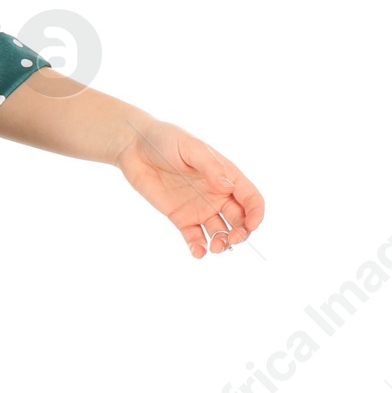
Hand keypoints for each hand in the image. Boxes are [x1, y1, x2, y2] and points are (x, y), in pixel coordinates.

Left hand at [117, 121, 263, 258]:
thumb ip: (210, 166)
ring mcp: (200, 208)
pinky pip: (194, 237)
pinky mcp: (181, 218)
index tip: (251, 225)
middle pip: (239, 220)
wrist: (135, 147)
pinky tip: (198, 253)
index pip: (250, 198)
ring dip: (222, 243)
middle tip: (232, 240)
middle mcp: (217, 194)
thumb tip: (228, 186)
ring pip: (220, 232)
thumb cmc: (166, 140)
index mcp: (227, 176)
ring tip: (214, 248)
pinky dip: (199, 248)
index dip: (256, 213)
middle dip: (241, 233)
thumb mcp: (190, 147)